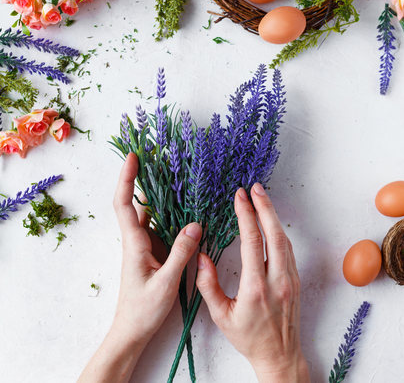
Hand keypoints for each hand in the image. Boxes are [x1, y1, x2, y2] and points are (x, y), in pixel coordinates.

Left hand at [111, 152, 201, 344]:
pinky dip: (171, 215)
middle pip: (136, 202)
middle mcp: (137, 239)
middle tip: (156, 157)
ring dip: (160, 196)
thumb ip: (181, 252)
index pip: (124, 204)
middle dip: (143, 178)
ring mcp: (145, 245)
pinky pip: (162, 227)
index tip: (133, 157)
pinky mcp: (154, 252)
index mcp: (134, 243)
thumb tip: (195, 224)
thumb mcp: (166, 282)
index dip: (126, 179)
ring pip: (151, 214)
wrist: (132, 330)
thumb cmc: (143, 309)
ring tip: (174, 176)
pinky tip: (184, 209)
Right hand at [196, 183, 309, 382]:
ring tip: (263, 199)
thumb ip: (208, 285)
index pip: (252, 241)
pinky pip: (289, 250)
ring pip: (285, 240)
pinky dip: (280, 232)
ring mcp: (290, 280)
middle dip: (264, 207)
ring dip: (273, 216)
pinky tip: (272, 223)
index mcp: (256, 287)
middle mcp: (277, 280)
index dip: (246, 215)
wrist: (279, 355)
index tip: (240, 197)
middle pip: (274, 234)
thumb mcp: (221, 315)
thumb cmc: (248, 338)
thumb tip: (202, 256)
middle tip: (255, 188)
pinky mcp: (295, 281)